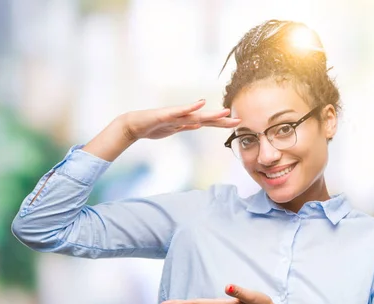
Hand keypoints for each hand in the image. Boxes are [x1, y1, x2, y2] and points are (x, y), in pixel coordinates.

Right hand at [123, 99, 240, 139]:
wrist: (134, 125)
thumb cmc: (153, 126)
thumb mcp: (174, 129)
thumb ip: (186, 126)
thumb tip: (199, 125)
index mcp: (186, 121)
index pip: (208, 122)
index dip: (222, 123)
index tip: (237, 123)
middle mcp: (183, 116)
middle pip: (206, 119)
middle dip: (222, 120)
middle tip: (239, 120)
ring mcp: (175, 115)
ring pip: (196, 115)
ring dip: (211, 113)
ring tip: (225, 111)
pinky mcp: (165, 115)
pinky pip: (179, 111)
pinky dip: (190, 108)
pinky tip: (200, 103)